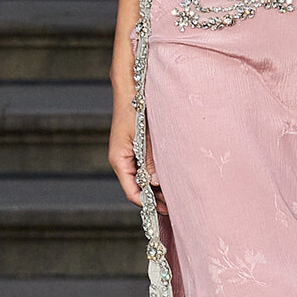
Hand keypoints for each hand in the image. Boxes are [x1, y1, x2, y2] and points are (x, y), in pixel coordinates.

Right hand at [108, 96, 165, 212]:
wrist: (131, 87)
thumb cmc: (135, 108)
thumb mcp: (144, 136)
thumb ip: (150, 159)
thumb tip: (154, 183)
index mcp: (119, 159)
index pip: (132, 190)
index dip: (147, 202)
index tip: (164, 210)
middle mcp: (123, 160)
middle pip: (138, 187)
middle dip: (155, 197)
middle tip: (176, 207)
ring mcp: (130, 154)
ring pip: (143, 178)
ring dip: (157, 187)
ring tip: (177, 196)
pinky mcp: (137, 148)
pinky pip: (146, 167)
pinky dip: (156, 174)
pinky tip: (170, 178)